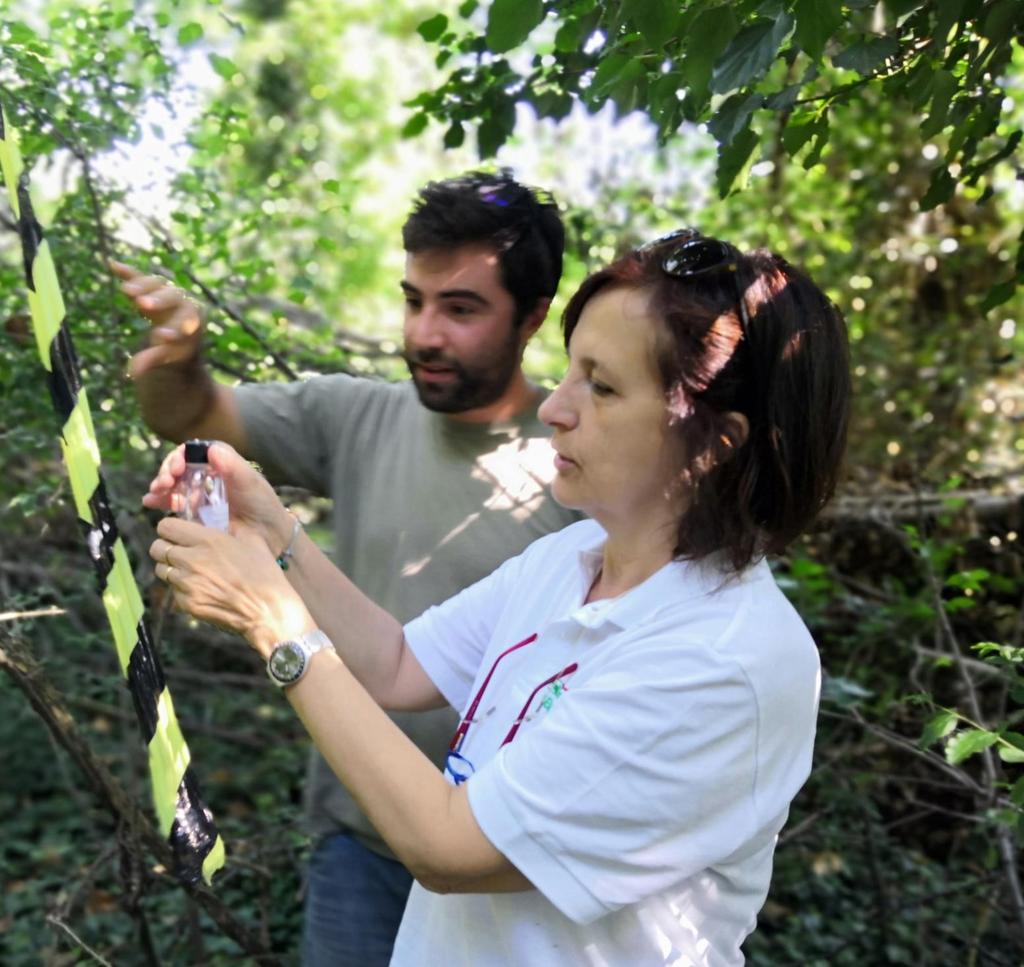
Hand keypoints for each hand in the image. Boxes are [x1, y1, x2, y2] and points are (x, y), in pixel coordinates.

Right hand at [111, 260, 202, 377]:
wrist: (178, 333)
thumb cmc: (176, 350)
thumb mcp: (168, 357)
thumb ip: (152, 360)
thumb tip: (131, 372)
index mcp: (193, 321)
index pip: (187, 321)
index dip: (175, 328)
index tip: (160, 337)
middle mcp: (183, 302)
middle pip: (174, 297)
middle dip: (160, 301)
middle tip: (143, 305)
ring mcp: (166, 292)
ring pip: (158, 284)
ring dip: (143, 285)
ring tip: (126, 292)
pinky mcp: (150, 287)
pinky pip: (140, 277)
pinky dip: (128, 272)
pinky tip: (113, 265)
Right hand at [144, 442, 294, 552]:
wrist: (267, 536)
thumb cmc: (263, 505)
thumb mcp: (250, 483)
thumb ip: (233, 466)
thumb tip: (211, 449)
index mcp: (220, 463)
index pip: (193, 452)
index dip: (181, 456)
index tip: (177, 467)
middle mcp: (207, 475)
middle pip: (179, 466)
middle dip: (167, 471)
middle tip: (164, 483)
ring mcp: (199, 494)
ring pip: (173, 483)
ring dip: (160, 485)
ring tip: (155, 492)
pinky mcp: (194, 512)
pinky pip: (172, 503)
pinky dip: (159, 500)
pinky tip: (150, 502)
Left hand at [150, 517, 314, 657]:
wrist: (268, 611)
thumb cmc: (265, 574)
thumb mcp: (253, 541)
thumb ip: (232, 529)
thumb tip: (221, 522)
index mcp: (208, 540)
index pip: (166, 526)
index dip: (171, 528)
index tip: (179, 532)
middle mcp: (192, 560)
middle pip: (157, 548)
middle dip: (165, 547)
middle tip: (179, 551)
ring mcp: (187, 584)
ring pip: (161, 570)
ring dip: (171, 568)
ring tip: (190, 571)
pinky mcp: (188, 604)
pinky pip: (174, 592)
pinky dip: (182, 589)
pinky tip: (202, 590)